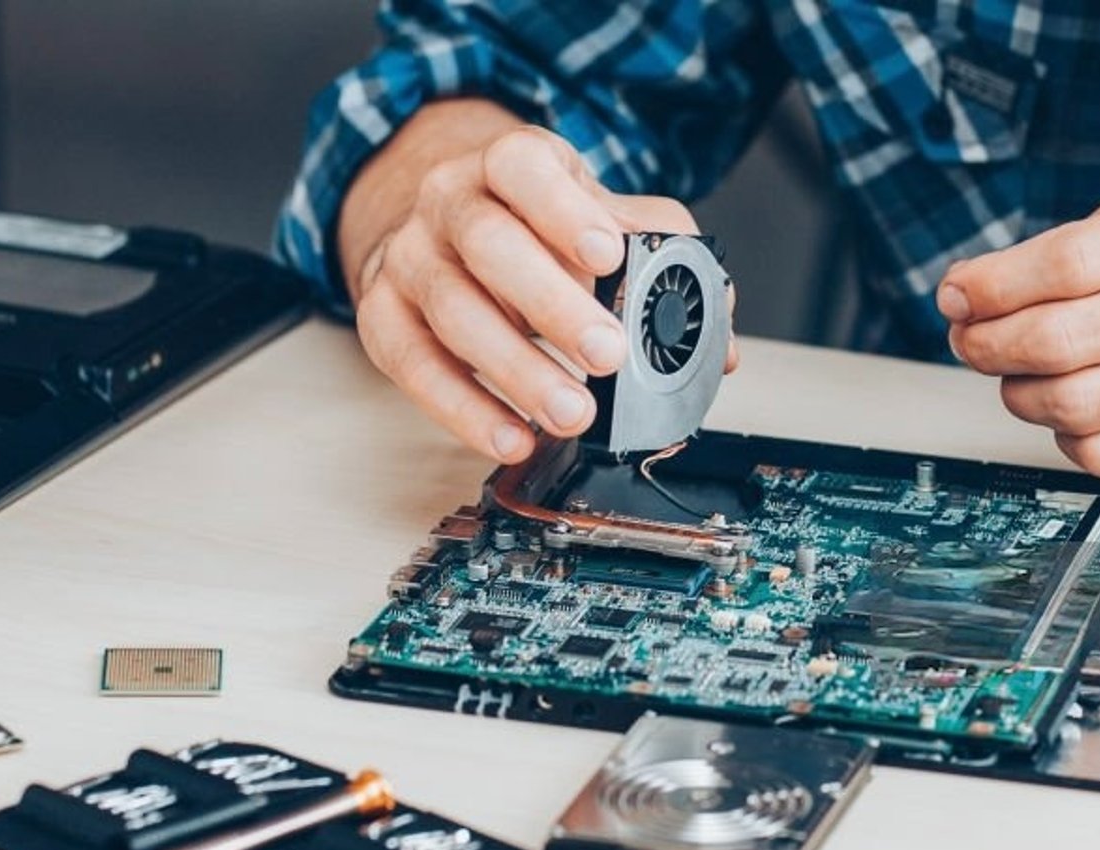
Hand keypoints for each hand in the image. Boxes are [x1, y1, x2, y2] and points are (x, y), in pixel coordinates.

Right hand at [353, 125, 732, 462]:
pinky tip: (511, 436)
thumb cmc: (534, 226)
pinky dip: (463, 409)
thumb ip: (660, 257)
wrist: (443, 228)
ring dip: (517, 370)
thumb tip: (717, 330)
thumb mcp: (598, 217)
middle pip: (489, 243)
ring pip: (453, 310)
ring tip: (573, 414)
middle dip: (551, 304)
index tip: (609, 256)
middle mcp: (449, 202)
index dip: (564, 210)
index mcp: (510, 163)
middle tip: (608, 356)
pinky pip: (413, 365)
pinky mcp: (382, 315)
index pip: (524, 167)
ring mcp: (410, 257)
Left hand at [938, 187, 1099, 476]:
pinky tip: (1067, 410)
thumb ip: (1078, 247)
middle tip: (967, 340)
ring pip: (1073, 405)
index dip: (992, 286)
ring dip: (1017, 393)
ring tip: (1015, 375)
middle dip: (987, 345)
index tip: (954, 295)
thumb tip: (969, 292)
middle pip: (1059, 341)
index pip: (1068, 265)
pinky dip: (1063, 436)